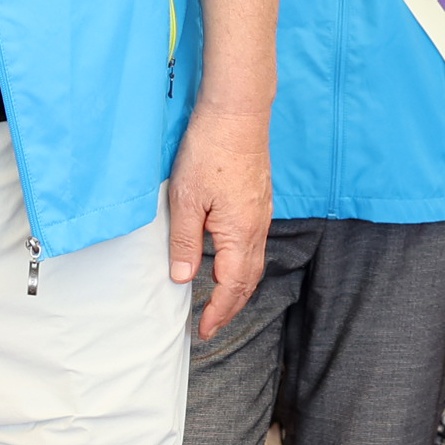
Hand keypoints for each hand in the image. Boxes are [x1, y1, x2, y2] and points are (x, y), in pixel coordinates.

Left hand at [165, 101, 272, 338]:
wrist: (238, 114)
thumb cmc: (209, 151)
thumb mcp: (186, 199)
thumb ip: (186, 242)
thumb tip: (183, 279)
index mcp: (240, 234)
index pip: (231, 287)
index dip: (218, 312)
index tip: (203, 330)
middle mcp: (257, 228)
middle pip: (248, 280)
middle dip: (230, 306)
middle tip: (211, 325)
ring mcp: (261, 214)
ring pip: (253, 263)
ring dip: (237, 287)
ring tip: (218, 300)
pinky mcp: (259, 201)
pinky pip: (253, 244)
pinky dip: (241, 264)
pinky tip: (226, 260)